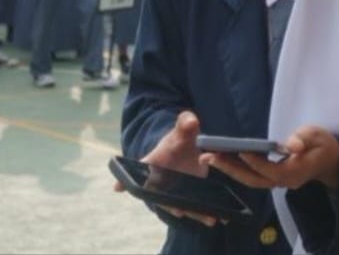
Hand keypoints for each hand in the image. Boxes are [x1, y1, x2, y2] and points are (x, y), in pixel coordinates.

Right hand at [113, 110, 217, 226]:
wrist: (189, 149)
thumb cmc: (180, 140)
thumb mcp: (183, 131)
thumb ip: (185, 123)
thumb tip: (190, 120)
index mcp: (154, 164)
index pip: (138, 172)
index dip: (126, 180)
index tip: (118, 187)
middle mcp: (161, 182)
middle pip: (162, 197)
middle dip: (170, 205)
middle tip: (179, 211)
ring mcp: (176, 192)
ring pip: (182, 206)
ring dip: (194, 213)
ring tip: (208, 219)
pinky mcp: (191, 196)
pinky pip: (196, 207)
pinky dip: (206, 213)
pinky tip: (220, 218)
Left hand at [200, 125, 338, 190]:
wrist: (331, 160)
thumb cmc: (323, 144)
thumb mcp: (317, 136)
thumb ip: (303, 139)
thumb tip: (291, 145)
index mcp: (295, 172)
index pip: (270, 170)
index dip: (255, 162)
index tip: (238, 151)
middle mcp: (283, 181)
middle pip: (253, 179)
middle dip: (230, 169)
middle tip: (209, 157)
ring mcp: (278, 182)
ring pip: (250, 180)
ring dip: (229, 170)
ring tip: (209, 158)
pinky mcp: (273, 179)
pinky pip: (252, 177)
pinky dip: (237, 170)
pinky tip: (223, 160)